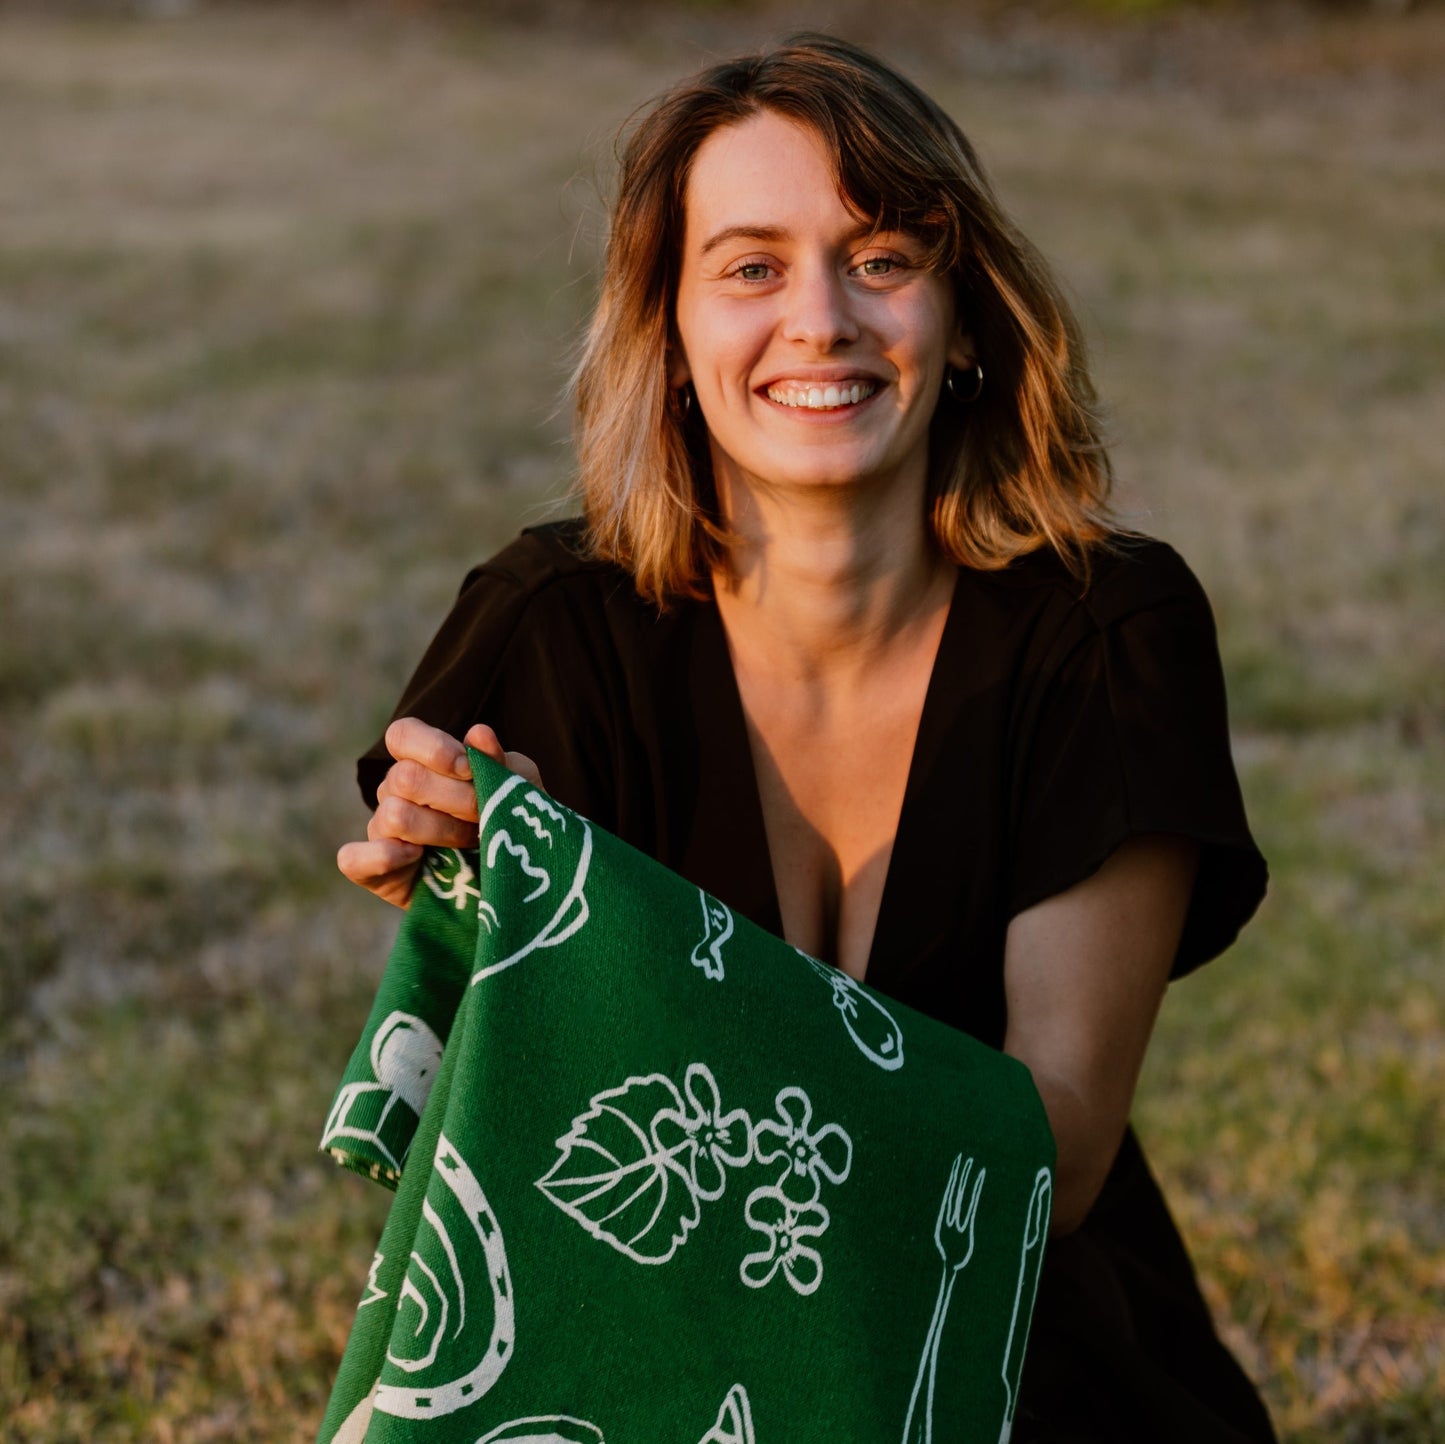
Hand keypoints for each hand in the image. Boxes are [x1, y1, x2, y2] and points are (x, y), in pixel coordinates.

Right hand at [336, 718, 542, 908]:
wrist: (511, 883)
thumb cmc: (509, 825)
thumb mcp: (517, 791)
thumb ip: (499, 763)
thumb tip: (479, 733)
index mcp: (423, 762)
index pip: (402, 735)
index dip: (433, 748)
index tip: (468, 769)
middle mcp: (395, 792)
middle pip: (405, 778)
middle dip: (456, 799)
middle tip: (484, 818)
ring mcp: (382, 831)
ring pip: (395, 815)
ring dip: (442, 831)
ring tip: (470, 844)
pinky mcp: (374, 872)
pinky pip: (353, 859)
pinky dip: (382, 857)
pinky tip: (415, 859)